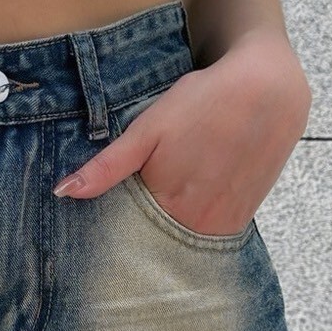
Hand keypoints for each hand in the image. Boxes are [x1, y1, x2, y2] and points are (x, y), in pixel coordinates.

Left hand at [52, 27, 312, 236]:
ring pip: (184, 239)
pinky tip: (188, 202)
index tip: (101, 228)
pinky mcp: (244, 217)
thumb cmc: (204, 103)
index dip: (115, 233)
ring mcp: (226, 223)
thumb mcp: (147, 130)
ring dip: (169, 231)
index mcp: (170, 207)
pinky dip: (195, 224)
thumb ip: (106, 167)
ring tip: (164, 203)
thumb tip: (61, 193)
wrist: (270, 88)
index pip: (131, 237)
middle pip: (158, 242)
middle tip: (131, 214)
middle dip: (141, 236)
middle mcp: (200, 224)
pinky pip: (209, 233)